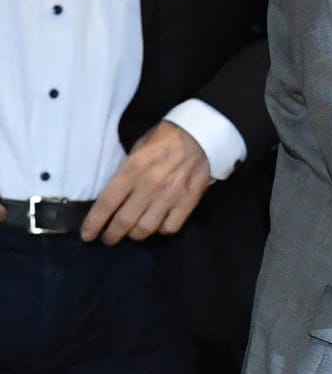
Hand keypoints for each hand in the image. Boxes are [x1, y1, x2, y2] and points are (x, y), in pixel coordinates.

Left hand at [81, 121, 212, 243]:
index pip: (107, 204)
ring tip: (132, 233)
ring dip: (135, 234)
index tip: (87, 235)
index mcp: (133, 169)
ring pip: (146, 229)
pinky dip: (161, 229)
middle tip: (109, 238)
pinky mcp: (188, 201)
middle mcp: (150, 185)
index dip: (93, 224)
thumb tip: (115, 196)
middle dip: (112, 235)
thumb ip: (126, 173)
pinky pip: (170, 227)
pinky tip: (158, 224)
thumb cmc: (164, 139)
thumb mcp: (137, 149)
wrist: (201, 134)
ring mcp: (170, 195)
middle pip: (124, 221)